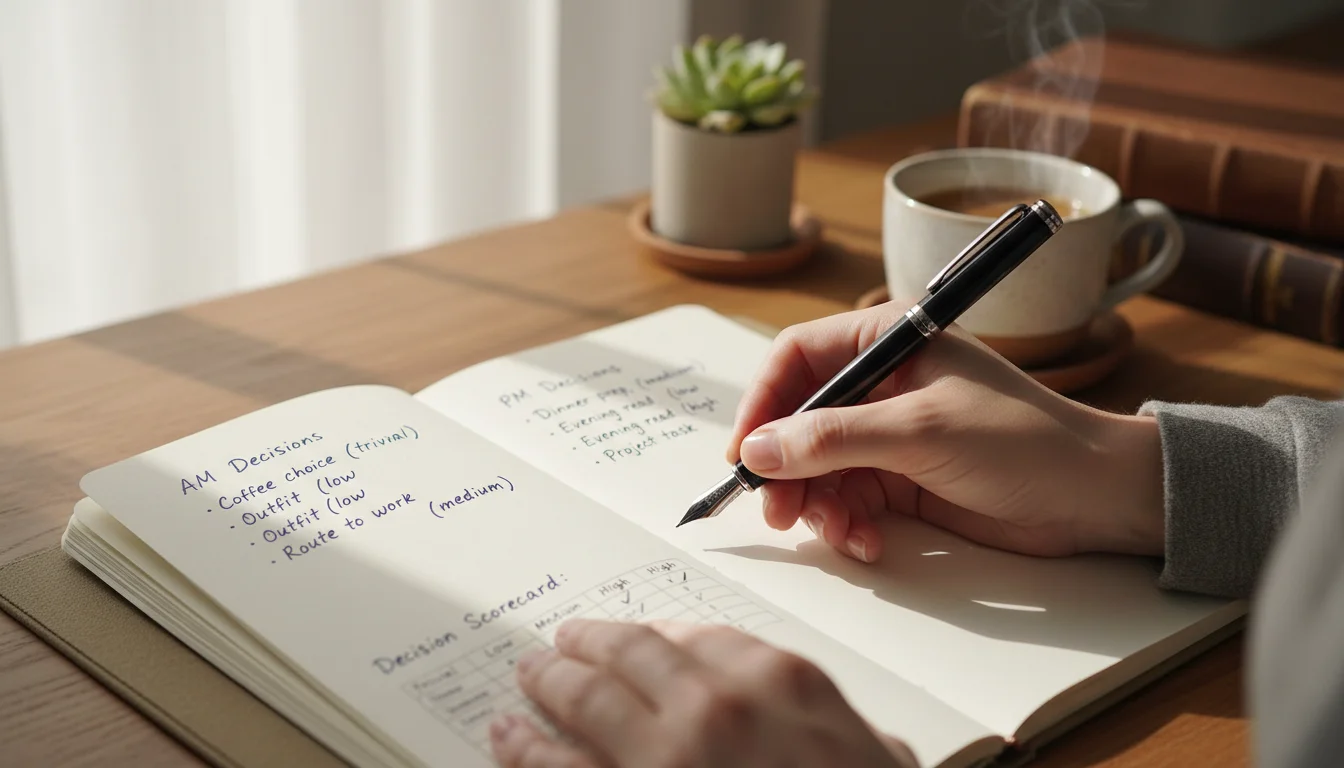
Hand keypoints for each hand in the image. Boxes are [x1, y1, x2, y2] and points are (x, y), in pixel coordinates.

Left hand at [491, 619, 916, 767]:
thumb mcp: (882, 761)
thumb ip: (854, 737)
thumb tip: (876, 746)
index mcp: (779, 681)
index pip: (701, 636)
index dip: (657, 636)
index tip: (636, 637)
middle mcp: (715, 705)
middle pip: (632, 655)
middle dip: (590, 645)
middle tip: (563, 642)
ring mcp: (664, 757)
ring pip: (585, 702)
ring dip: (549, 684)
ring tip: (528, 676)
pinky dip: (524, 749)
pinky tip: (507, 738)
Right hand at [728, 302, 1165, 563]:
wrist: (1092, 496)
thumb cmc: (1021, 440)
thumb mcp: (919, 432)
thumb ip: (833, 438)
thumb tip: (757, 449)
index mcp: (888, 340)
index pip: (798, 358)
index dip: (764, 404)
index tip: (745, 453)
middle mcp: (883, 382)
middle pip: (799, 419)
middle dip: (787, 468)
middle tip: (780, 512)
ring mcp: (890, 433)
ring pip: (818, 466)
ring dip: (817, 503)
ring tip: (837, 532)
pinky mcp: (901, 478)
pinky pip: (848, 499)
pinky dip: (847, 524)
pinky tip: (867, 542)